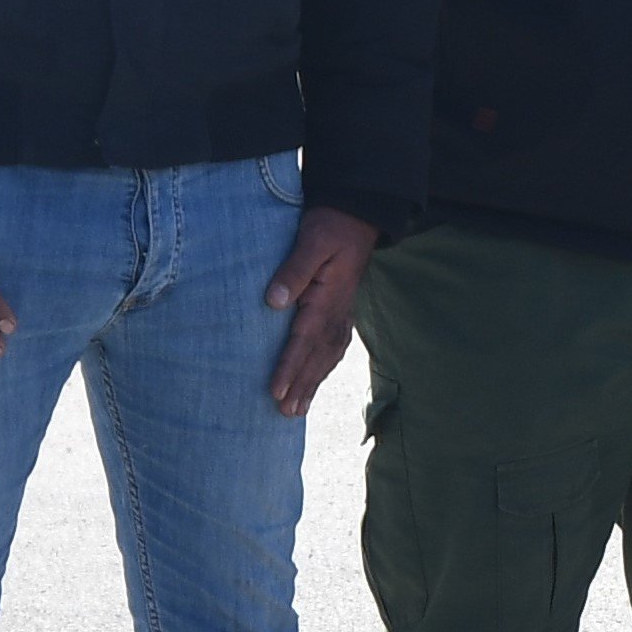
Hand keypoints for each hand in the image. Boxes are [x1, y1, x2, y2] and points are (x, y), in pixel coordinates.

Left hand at [264, 206, 378, 418]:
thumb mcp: (311, 240)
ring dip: (312, 384)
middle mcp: (337, 314)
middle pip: (316, 358)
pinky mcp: (342, 313)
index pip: (303, 341)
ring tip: (297, 410)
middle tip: (284, 413)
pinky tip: (316, 381)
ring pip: (326, 358)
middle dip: (300, 386)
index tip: (276, 391)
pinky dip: (324, 369)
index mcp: (327, 300)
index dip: (289, 368)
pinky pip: (334, 349)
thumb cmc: (330, 226)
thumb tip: (274, 301)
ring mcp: (342, 315)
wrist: (358, 217)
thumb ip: (293, 271)